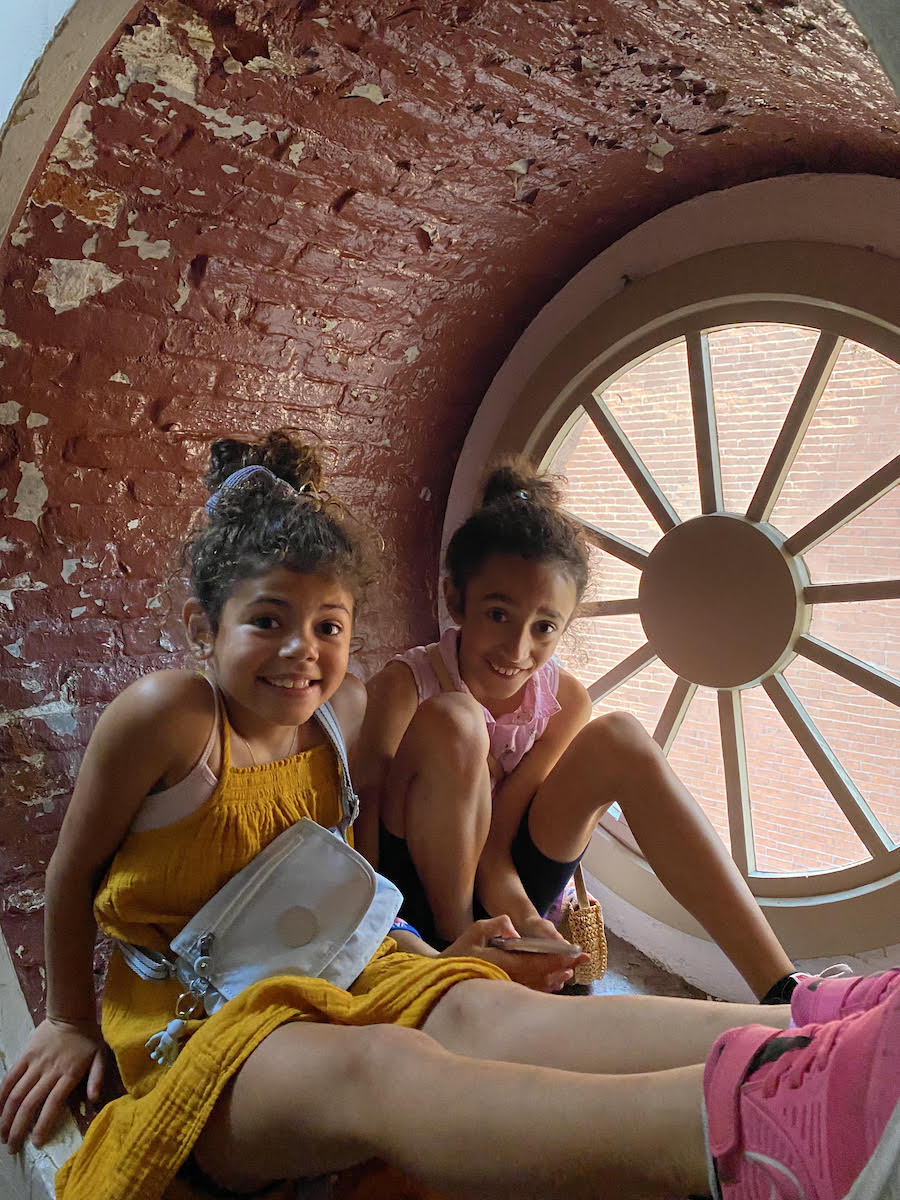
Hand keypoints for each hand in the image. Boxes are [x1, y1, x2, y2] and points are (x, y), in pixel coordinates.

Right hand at [0, 1018, 105, 1153]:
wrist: (71, 1013)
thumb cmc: (88, 1038)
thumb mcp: (101, 1056)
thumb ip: (98, 1078)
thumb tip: (94, 1099)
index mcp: (68, 1074)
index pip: (53, 1104)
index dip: (43, 1125)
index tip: (36, 1143)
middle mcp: (49, 1071)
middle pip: (30, 1104)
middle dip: (19, 1128)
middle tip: (12, 1147)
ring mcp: (35, 1063)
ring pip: (16, 1094)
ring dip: (6, 1117)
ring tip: (2, 1135)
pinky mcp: (25, 1056)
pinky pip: (10, 1077)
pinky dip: (1, 1095)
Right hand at [440, 915, 586, 992]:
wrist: (441, 981)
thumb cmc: (459, 955)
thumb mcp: (474, 932)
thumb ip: (495, 925)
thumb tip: (513, 928)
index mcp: (504, 966)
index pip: (538, 964)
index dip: (558, 959)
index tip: (574, 954)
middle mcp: (511, 981)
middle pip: (545, 976)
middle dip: (564, 967)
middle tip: (582, 958)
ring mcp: (510, 990)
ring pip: (541, 986)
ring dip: (558, 977)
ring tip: (572, 967)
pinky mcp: (508, 995)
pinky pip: (533, 992)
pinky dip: (547, 986)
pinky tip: (556, 981)